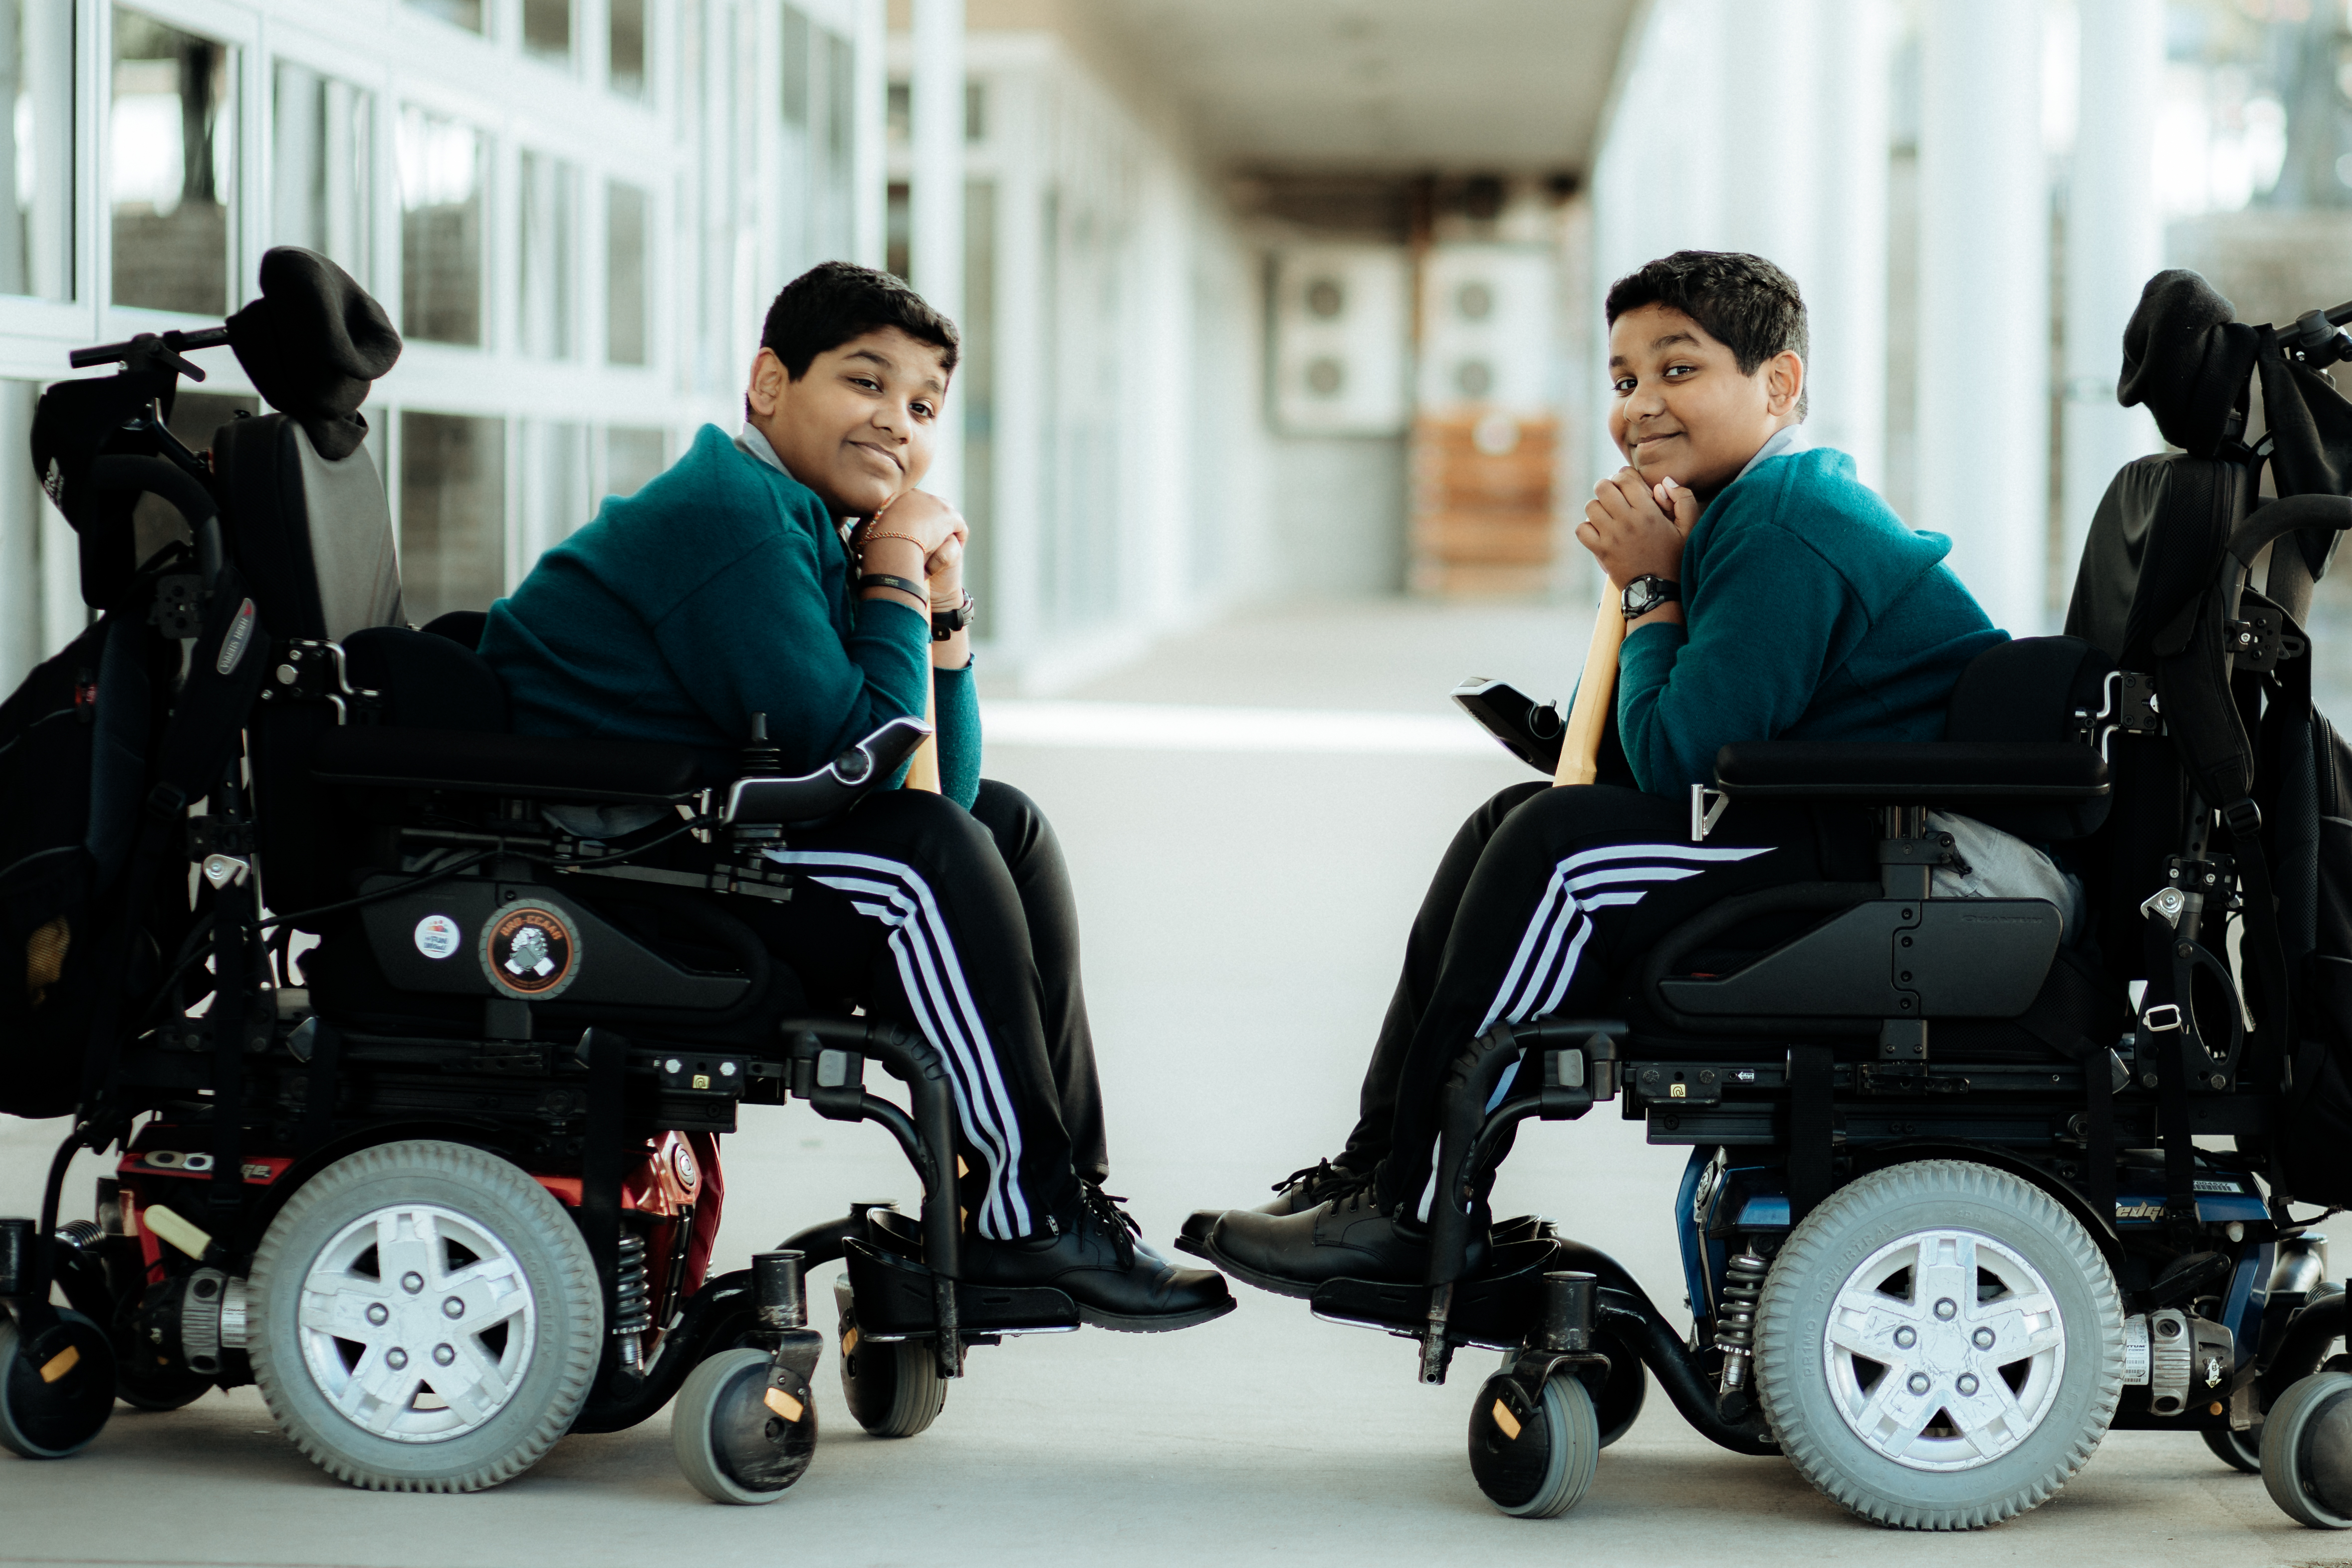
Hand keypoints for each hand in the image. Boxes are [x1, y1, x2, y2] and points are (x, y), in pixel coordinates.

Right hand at [860, 490, 968, 568]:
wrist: (894, 536)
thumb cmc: (875, 538)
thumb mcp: (862, 534)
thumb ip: (860, 534)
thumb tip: (852, 542)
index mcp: (899, 497)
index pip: (911, 504)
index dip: (913, 519)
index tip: (913, 533)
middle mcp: (918, 495)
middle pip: (930, 505)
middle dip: (932, 520)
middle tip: (932, 537)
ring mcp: (935, 503)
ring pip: (945, 514)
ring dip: (946, 528)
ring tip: (945, 543)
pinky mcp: (949, 516)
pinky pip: (959, 525)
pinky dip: (959, 537)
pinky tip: (956, 547)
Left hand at [1576, 468, 1698, 586]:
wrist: (1658, 591)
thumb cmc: (1676, 558)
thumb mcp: (1690, 528)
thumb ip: (1683, 499)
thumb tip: (1664, 482)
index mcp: (1649, 512)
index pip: (1625, 479)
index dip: (1624, 477)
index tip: (1628, 486)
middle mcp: (1627, 521)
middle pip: (1603, 487)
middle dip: (1608, 487)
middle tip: (1615, 497)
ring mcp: (1611, 537)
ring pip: (1591, 506)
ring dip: (1597, 507)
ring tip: (1608, 514)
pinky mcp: (1601, 551)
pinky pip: (1581, 529)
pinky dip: (1586, 527)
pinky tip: (1599, 531)